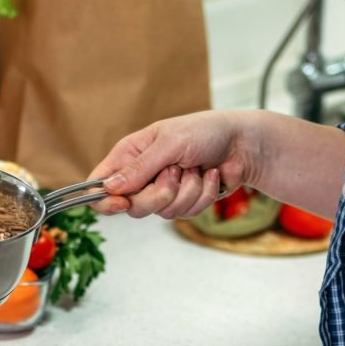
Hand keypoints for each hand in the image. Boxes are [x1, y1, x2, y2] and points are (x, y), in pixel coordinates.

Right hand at [89, 110, 344, 221]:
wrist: (244, 144)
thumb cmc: (206, 131)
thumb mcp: (170, 143)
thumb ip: (140, 167)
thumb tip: (110, 187)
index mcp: (130, 154)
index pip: (101, 184)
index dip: (105, 199)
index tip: (121, 203)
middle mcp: (143, 175)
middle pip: (133, 207)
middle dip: (160, 194)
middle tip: (176, 173)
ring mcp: (163, 191)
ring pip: (162, 213)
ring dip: (187, 191)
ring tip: (197, 169)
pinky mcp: (184, 202)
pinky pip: (186, 214)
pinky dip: (202, 196)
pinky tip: (210, 176)